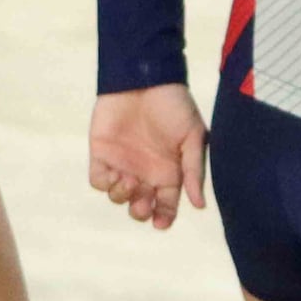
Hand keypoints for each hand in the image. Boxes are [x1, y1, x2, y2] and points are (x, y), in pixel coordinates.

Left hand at [88, 85, 207, 230]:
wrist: (145, 78)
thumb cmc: (174, 105)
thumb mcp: (193, 137)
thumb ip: (193, 171)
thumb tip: (200, 205)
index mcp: (169, 170)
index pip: (166, 204)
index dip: (164, 217)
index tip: (161, 222)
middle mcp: (146, 171)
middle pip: (141, 206)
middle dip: (141, 211)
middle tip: (144, 202)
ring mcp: (123, 164)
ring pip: (118, 197)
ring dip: (124, 196)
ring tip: (130, 181)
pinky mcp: (102, 155)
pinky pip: (99, 181)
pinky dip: (106, 184)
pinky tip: (116, 174)